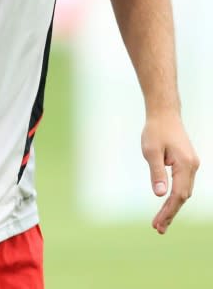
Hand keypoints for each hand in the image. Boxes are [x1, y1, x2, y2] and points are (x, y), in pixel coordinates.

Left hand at [141, 112, 199, 233]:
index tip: (157, 224)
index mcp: (185, 165)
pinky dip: (175, 196)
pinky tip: (167, 204)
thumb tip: (159, 194)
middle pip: (183, 197)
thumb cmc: (156, 130)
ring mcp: (191, 165)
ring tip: (160, 222)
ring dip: (173, 207)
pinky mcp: (186, 163)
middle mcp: (192, 167)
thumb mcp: (151, 151)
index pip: (178, 195)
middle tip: (158, 229)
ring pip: (184, 192)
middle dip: (171, 213)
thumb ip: (156, 173)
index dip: (168, 211)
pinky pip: (183, 184)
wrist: (164, 114)